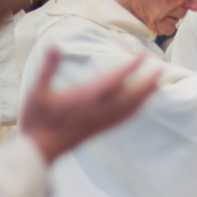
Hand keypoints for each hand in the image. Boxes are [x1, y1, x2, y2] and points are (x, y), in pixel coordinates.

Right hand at [20, 49, 160, 163]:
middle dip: (146, 82)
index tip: (142, 57)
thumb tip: (55, 45)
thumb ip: (48, 68)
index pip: (112, 82)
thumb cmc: (36, 119)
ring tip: (158, 83)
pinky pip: (123, 119)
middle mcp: (96, 112)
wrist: (37, 150)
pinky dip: (136, 109)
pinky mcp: (99, 130)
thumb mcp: (37, 91)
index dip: (128, 69)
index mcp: (83, 100)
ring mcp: (99, 123)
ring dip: (145, 95)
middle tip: (161, 68)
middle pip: (129, 97)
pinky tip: (142, 103)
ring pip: (129, 109)